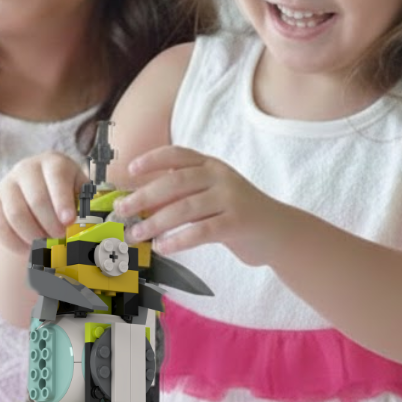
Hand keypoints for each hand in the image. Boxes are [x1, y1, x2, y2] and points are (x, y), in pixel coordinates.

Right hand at [0, 151, 86, 253]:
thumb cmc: (65, 197)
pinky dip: (13, 242)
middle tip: (60, 238)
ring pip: (15, 213)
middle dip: (50, 224)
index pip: (57, 177)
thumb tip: (92, 224)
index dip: (63, 200)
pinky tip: (27, 248)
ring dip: (32, 235)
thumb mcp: (79, 194)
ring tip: (45, 244)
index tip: (69, 221)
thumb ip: (86, 206)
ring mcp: (7, 183)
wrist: (38, 198)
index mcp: (54, 162)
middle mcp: (27, 168)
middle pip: (36, 198)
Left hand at [113, 145, 288, 262]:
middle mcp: (220, 177)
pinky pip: (201, 231)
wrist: (279, 231)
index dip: (152, 159)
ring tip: (136, 234)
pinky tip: (162, 247)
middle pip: (175, 182)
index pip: (177, 154)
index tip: (131, 169)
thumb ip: (184, 193)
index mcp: (210, 165)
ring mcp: (230, 198)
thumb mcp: (212, 194)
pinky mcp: (237, 223)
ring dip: (155, 222)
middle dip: (144, 196)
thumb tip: (141, 202)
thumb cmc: (236, 214)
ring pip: (184, 208)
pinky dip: (178, 240)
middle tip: (122, 210)